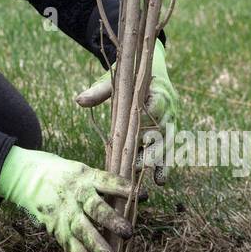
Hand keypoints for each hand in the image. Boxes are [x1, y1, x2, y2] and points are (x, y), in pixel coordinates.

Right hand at [0, 146, 145, 251]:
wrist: (28, 177)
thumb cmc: (65, 176)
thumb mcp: (82, 171)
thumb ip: (103, 187)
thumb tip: (133, 202)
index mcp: (85, 177)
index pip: (107, 181)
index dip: (124, 188)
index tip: (142, 195)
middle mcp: (75, 195)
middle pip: (95, 208)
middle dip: (112, 221)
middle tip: (129, 233)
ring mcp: (64, 213)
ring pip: (82, 231)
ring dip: (98, 248)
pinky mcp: (55, 228)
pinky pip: (70, 246)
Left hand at [75, 38, 180, 182]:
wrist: (152, 70)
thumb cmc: (130, 77)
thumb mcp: (114, 81)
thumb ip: (99, 91)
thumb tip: (78, 100)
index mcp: (158, 92)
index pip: (157, 106)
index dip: (150, 122)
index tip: (141, 136)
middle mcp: (169, 109)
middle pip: (164, 131)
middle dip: (153, 149)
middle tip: (139, 164)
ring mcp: (172, 123)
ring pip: (168, 144)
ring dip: (160, 161)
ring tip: (153, 179)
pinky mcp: (170, 134)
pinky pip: (169, 151)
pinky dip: (165, 165)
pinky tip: (159, 181)